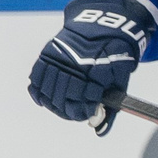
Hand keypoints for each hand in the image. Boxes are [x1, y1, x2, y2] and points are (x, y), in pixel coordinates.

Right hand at [27, 0, 150, 121]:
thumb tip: (98, 130)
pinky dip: (38, 92)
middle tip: (73, 112)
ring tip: (60, 107)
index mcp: (99, 71)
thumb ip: (110, 109)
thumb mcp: (120, 83)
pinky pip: (37, 78)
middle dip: (68, 110)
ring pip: (49, 90)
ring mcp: (61, 57)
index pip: (84, 102)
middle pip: (64, 98)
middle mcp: (77, 64)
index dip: (83, 112)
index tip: (86, 114)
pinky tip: (44, 100)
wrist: (103, 27)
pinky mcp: (49, 53)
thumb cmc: (114, 59)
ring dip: (53, 104)